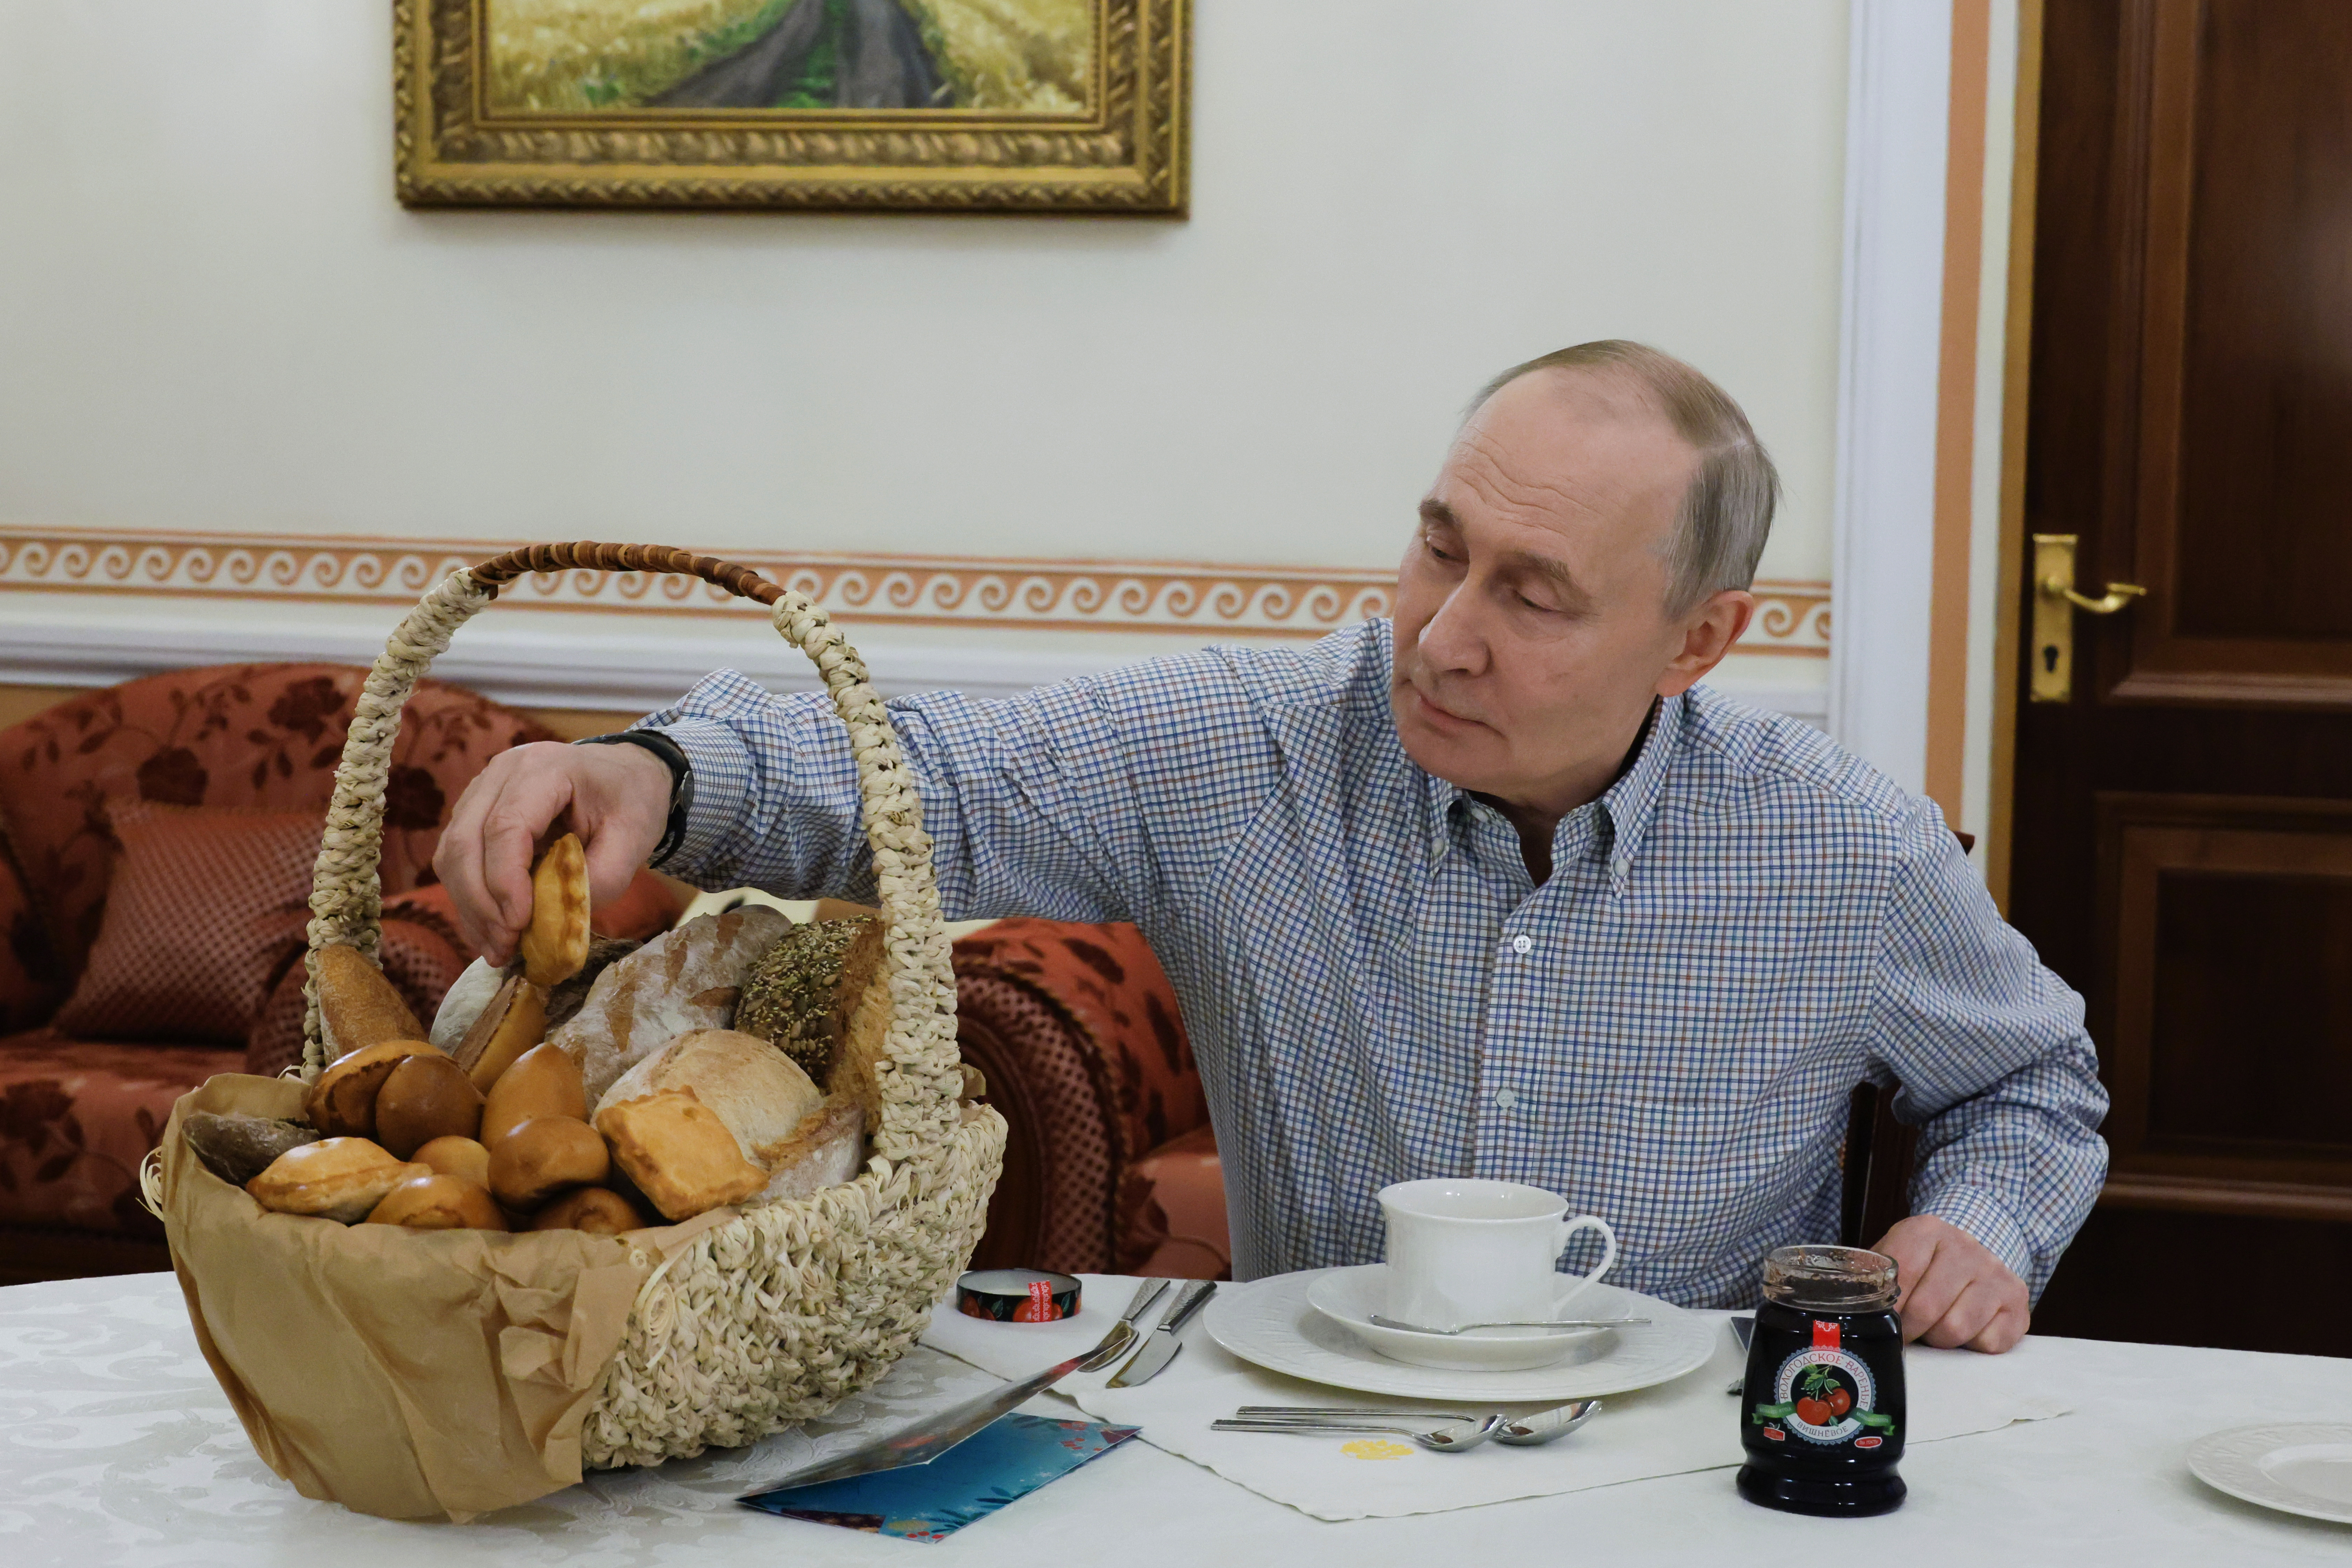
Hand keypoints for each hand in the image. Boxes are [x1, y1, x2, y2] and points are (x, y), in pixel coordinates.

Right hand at [432, 740, 672, 964]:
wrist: (625, 773)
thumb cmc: (631, 800)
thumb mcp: (635, 836)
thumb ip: (606, 875)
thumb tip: (559, 920)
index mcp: (544, 768)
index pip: (505, 826)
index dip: (506, 880)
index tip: (520, 923)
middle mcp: (500, 774)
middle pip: (466, 841)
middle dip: (481, 903)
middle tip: (506, 946)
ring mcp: (481, 791)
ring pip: (452, 854)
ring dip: (470, 907)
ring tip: (498, 948)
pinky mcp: (473, 814)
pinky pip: (456, 860)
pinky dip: (470, 899)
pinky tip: (491, 930)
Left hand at [1871, 1213, 2029, 1352]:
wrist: (1977, 1253)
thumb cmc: (1924, 1265)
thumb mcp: (1893, 1257)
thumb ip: (1869, 1277)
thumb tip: (1846, 1309)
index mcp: (1927, 1230)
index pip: (1901, 1274)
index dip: (1887, 1308)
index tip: (1880, 1323)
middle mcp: (1966, 1247)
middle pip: (1926, 1309)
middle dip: (1909, 1330)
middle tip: (1905, 1333)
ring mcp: (1996, 1274)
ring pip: (1956, 1329)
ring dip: (1939, 1339)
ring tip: (1934, 1328)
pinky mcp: (2018, 1305)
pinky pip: (1987, 1343)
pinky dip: (1971, 1346)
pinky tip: (1966, 1329)